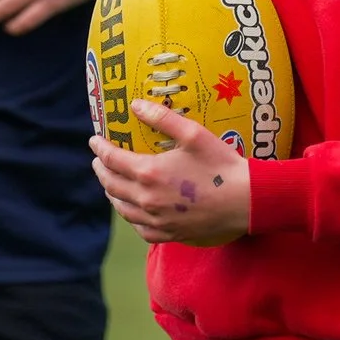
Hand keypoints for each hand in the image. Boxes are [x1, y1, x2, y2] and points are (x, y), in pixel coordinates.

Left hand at [90, 101, 251, 245]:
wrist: (245, 202)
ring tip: (111, 183)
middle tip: (98, 160)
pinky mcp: (170, 234)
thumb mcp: (193, 133)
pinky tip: (134, 211)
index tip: (94, 140)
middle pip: (112, 185)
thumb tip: (135, 105)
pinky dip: (131, 217)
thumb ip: (162, 118)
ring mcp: (157, 220)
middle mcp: (147, 199)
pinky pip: (140, 229)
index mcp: (149, 173)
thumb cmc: (221, 164)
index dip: (99, 149)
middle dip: (101, 170)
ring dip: (112, 193)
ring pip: (123, 208)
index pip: (112, 159)